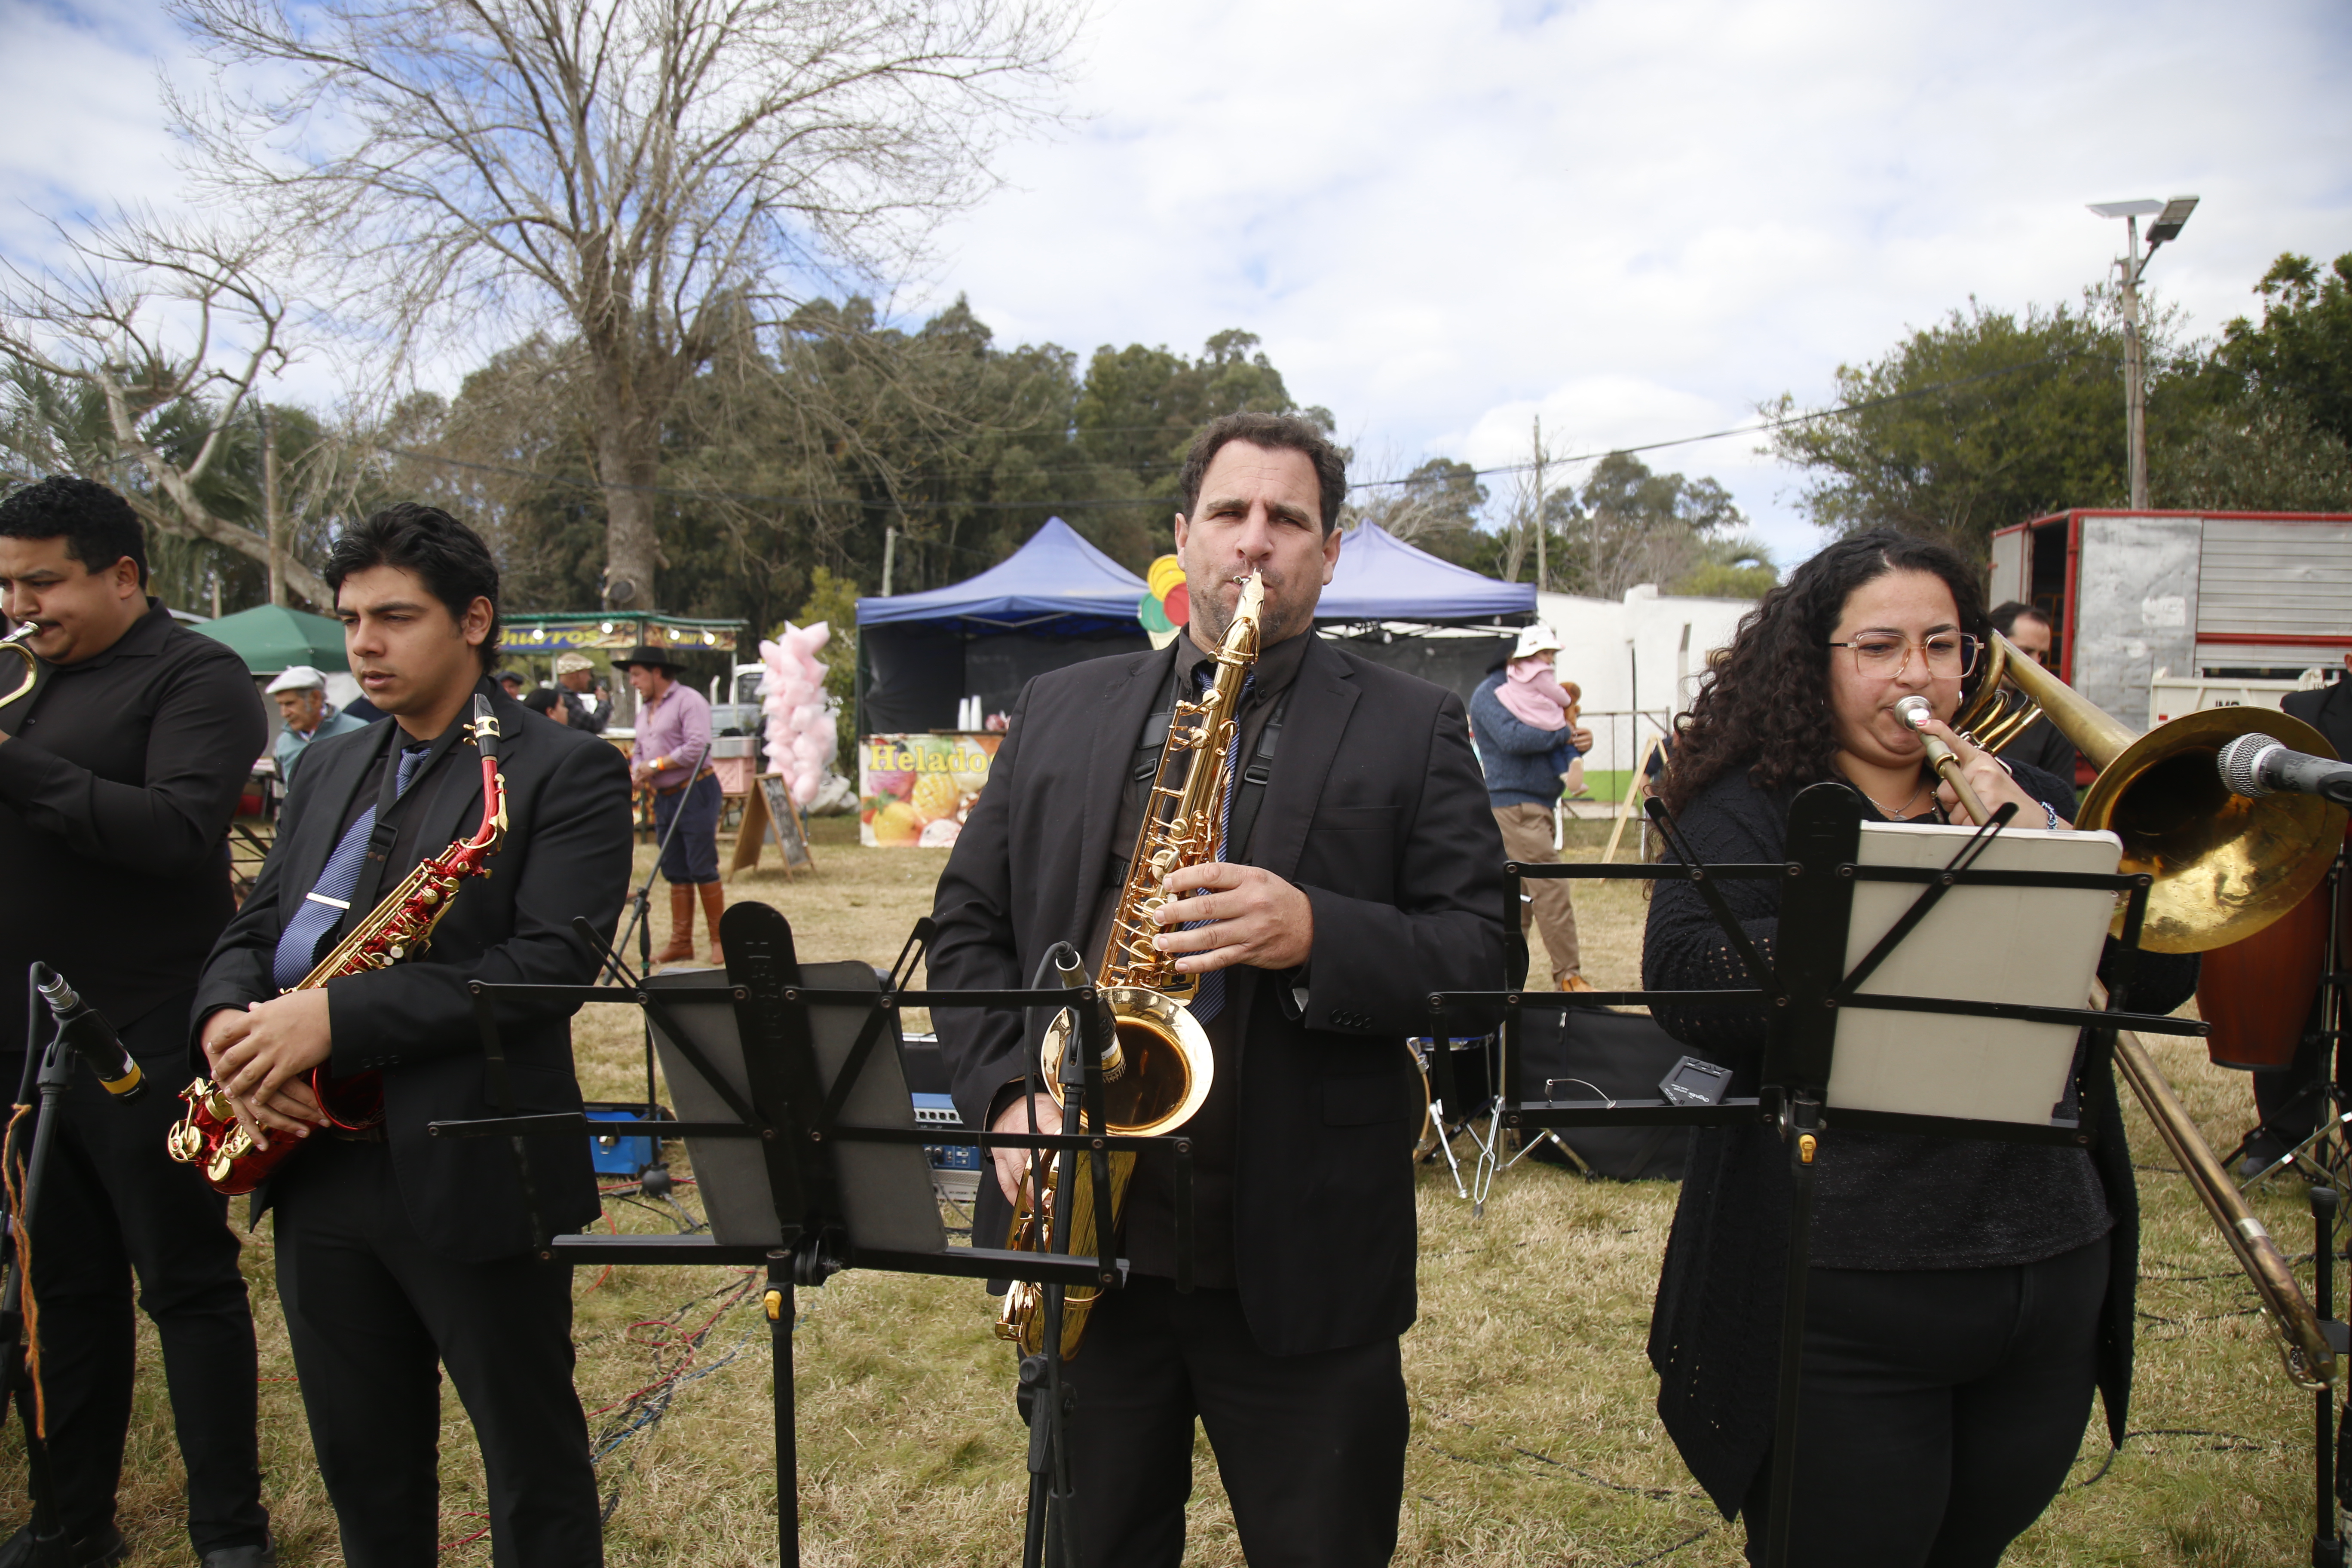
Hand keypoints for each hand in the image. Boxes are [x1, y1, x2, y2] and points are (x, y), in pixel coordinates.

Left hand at [205, 990, 334, 1146]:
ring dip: (236, 1086)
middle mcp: (260, 1036)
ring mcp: (273, 1053)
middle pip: (232, 1057)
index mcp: (257, 1018)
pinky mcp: (288, 1065)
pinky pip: (269, 1085)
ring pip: (246, 1075)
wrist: (333, 1013)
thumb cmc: (310, 1004)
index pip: (228, 1032)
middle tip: (215, 1075)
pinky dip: (261, 1095)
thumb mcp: (281, 1002)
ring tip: (230, 1092)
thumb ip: (263, 1008)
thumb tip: (251, 1006)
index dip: (217, 1042)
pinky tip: (257, 1100)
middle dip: (221, 1068)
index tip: (212, 1048)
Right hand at [988, 1092, 1060, 1204]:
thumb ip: (1065, 1124)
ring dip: (1031, 1190)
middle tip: (1055, 1190)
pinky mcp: (999, 1158)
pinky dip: (1015, 1195)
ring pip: (1017, 1171)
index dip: (1058, 1142)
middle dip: (1044, 1175)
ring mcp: (1007, 1145)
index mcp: (1037, 1113)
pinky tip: (1027, 1203)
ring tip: (1044, 1202)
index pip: (1049, 1125)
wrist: (1009, 1107)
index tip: (1066, 1159)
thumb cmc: (1036, 1111)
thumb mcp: (1054, 1109)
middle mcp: (1019, 1129)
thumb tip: (1083, 1140)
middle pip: (1030, 1154)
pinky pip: (1004, 1180)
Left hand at [1151, 862, 1314, 971]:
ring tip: (1161, 940)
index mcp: (1252, 879)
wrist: (1311, 928)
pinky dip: (1198, 963)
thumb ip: (1229, 879)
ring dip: (1181, 940)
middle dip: (1177, 911)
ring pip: (1210, 936)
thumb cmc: (1280, 901)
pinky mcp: (1251, 952)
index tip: (1168, 882)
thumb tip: (1193, 880)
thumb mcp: (1260, 879)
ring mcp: (1251, 930)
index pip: (1214, 873)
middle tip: (1157, 914)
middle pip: (1207, 907)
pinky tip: (1181, 963)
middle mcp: (1251, 903)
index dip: (1187, 877)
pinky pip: (1220, 959)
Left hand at [1570, 724, 1593, 753]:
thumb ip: (1574, 728)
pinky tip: (1577, 748)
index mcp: (1588, 731)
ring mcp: (1590, 742)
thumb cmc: (1577, 735)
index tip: (1573, 732)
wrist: (1582, 743)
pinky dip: (1581, 749)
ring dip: (1580, 744)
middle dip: (1579, 739)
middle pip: (1585, 737)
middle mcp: (1590, 736)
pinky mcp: (1589, 747)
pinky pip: (1586, 748)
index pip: (1584, 730)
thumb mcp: (1577, 731)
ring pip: (1586, 743)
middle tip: (1573, 740)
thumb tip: (1570, 725)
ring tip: (1574, 745)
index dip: (1579, 731)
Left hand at [1916, 718, 2069, 828]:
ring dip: (1964, 817)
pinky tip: (1987, 820)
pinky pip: (1963, 821)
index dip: (1938, 732)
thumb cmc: (2006, 802)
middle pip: (1944, 790)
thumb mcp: (1987, 782)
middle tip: (1976, 804)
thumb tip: (1945, 788)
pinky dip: (1971, 826)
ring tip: (1985, 812)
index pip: (1955, 743)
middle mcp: (1983, 770)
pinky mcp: (1989, 803)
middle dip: (1953, 803)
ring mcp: (1986, 786)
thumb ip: (1964, 779)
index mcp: (1981, 761)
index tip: (1923, 724)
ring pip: (1953, 810)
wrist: (2034, 819)